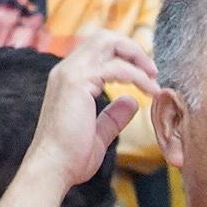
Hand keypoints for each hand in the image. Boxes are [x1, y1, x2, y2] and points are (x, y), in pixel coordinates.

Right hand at [25, 29, 158, 186]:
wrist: (52, 169)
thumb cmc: (69, 158)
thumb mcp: (98, 133)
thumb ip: (114, 116)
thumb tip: (132, 102)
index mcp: (68, 79)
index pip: (98, 50)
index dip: (124, 56)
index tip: (146, 76)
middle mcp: (66, 70)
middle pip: (104, 37)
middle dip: (132, 48)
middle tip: (152, 70)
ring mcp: (70, 73)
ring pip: (108, 42)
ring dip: (136, 56)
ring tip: (154, 77)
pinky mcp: (77, 82)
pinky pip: (116, 67)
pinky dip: (137, 75)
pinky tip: (150, 90)